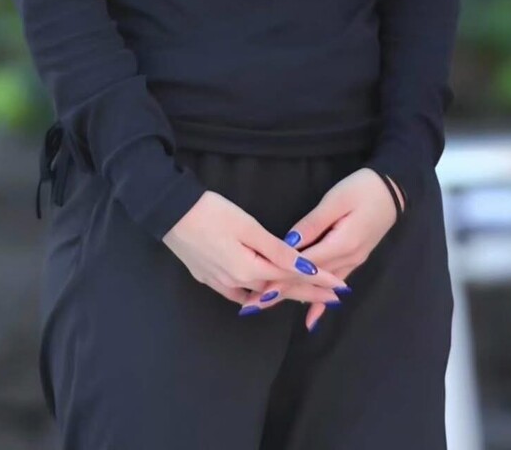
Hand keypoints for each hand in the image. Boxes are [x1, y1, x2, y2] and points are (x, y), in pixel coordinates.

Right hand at [161, 190, 351, 307]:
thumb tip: (303, 266)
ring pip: (259, 294)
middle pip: (279, 290)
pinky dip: (256, 295)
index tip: (341, 287)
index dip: (318, 282)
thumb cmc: (211, 213)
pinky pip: (239, 293)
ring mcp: (220, 283)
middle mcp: (237, 283)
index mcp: (250, 270)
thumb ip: (276, 249)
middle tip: (334, 298)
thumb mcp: (248, 226)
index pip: (292, 279)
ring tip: (306, 296)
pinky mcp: (207, 278)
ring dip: (284, 295)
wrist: (170, 213)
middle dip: (309, 294)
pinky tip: (261, 295)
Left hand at [233, 169, 406, 330]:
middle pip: (310, 280)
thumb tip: (289, 242)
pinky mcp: (354, 259)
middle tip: (254, 305)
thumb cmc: (363, 189)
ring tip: (269, 306)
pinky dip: (321, 301)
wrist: (394, 190)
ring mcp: (352, 262)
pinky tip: (311, 318)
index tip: (259, 288)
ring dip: (295, 295)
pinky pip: (334, 284)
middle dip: (282, 291)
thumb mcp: (336, 200)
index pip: (305, 266)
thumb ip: (313, 223)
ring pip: (320, 285)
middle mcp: (348, 260)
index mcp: (341, 244)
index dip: (281, 276)